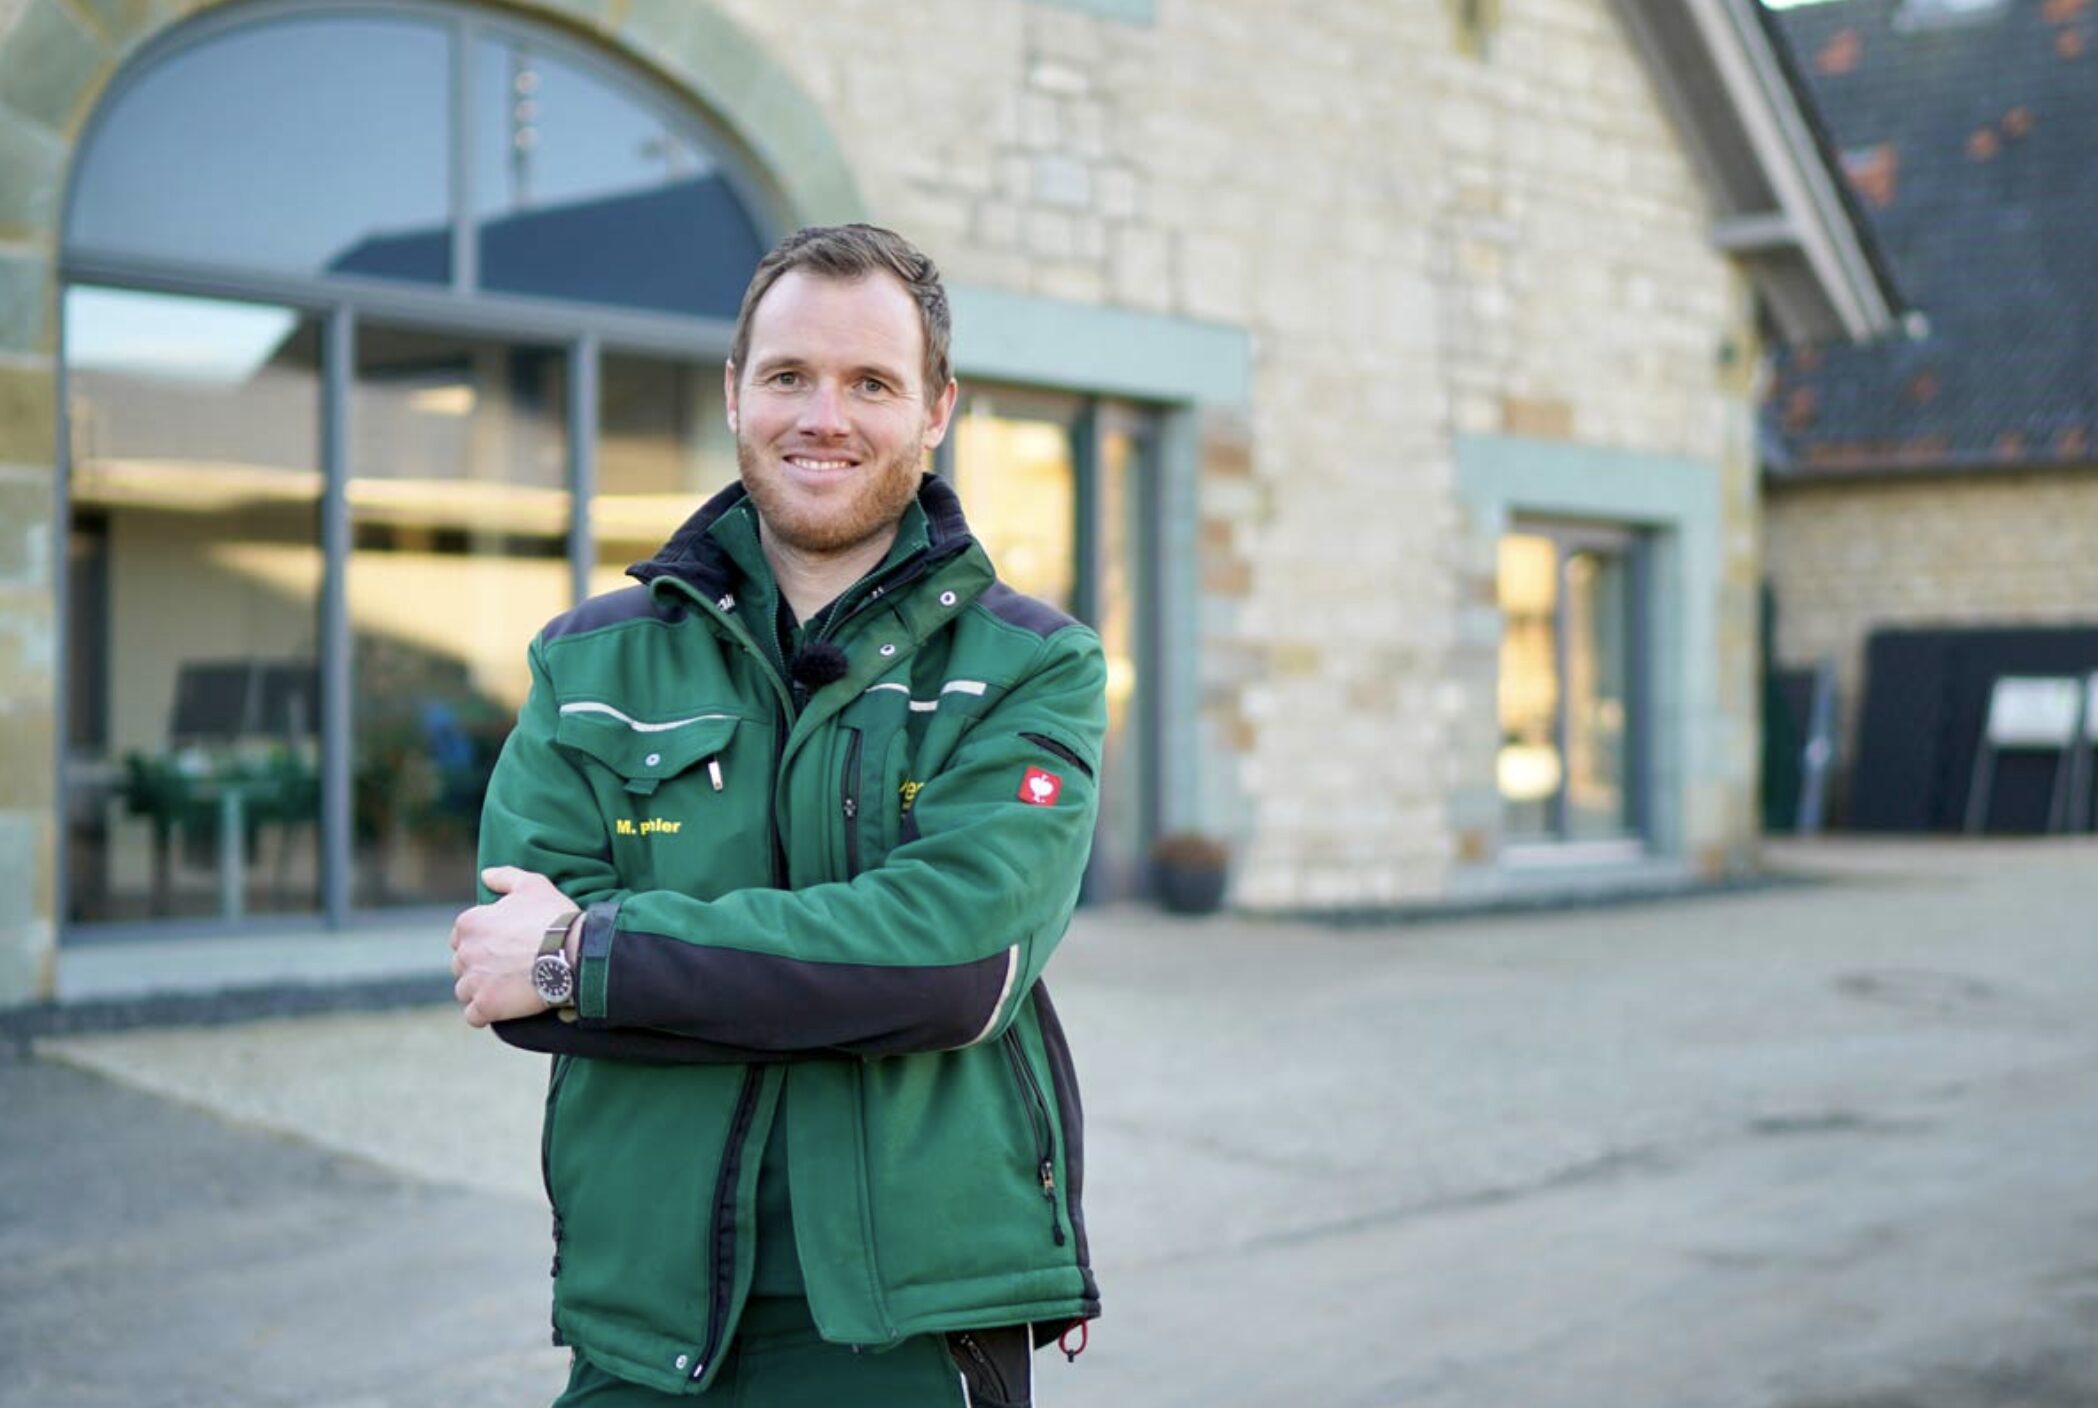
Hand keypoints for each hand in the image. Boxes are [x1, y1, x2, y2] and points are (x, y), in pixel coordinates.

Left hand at [449, 866, 577, 1027]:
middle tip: (508, 968)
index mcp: (470, 923)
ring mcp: (473, 981)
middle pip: (462, 965)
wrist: (573, 952)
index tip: (502, 947)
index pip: (461, 938)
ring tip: (507, 989)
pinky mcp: (485, 1006)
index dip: (482, 943)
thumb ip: (505, 877)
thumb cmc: (553, 917)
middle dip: (480, 967)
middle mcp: (465, 952)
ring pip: (465, 990)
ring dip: (481, 991)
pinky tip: (504, 1008)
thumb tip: (485, 875)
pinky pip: (474, 1016)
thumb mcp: (533, 885)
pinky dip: (485, 1014)